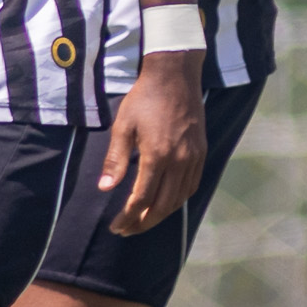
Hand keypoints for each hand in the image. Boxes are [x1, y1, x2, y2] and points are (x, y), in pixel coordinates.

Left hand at [98, 52, 207, 234]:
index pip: (142, 199)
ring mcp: (193, 158)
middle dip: (143, 223)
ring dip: (161, 215)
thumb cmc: (144, 98)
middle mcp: (179, 161)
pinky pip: (192, 186)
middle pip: (162, 206)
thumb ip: (115, 159)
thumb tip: (104, 187)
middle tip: (127, 230)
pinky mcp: (201, 153)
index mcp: (157, 156)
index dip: (128, 217)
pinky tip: (166, 202)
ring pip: (179, 199)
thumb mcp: (123, 126)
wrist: (175, 76)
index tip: (115, 226)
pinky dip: (178, 200)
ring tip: (143, 221)